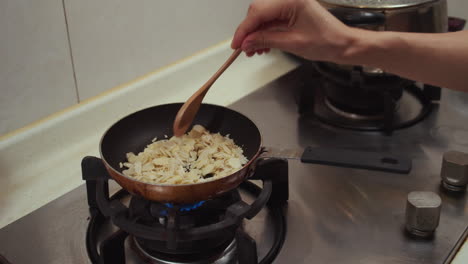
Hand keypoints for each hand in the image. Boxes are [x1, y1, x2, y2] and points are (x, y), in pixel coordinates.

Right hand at [231, 0, 353, 61]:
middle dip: (249, 31)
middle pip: (258, 11)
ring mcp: (289, 4)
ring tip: (254, 51)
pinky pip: (270, 20)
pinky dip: (264, 33)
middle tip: (244, 49)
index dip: (244, 29)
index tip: (236, 44)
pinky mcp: (290, 12)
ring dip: (255, 34)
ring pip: (262, 17)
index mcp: (291, 0)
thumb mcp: (293, 43)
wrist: (343, 44)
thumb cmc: (327, 41)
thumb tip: (247, 42)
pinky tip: (262, 45)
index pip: (258, 12)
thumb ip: (267, 40)